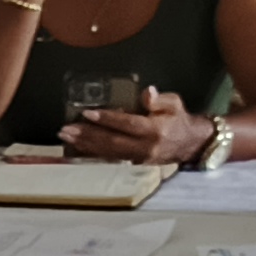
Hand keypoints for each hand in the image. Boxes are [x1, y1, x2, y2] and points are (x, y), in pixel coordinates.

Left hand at [61, 86, 215, 165]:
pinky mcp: (133, 164)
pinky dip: (92, 153)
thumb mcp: (174, 103)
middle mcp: (145, 147)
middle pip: (112, 142)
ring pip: (108, 152)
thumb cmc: (178, 119)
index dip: (107, 119)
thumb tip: (147, 92)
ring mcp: (138, 158)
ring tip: (66, 137)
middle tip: (66, 129)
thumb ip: (159, 99)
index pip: (127, 124)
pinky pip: (110, 159)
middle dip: (87, 135)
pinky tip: (76, 148)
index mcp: (155, 130)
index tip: (87, 113)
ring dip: (85, 145)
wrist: (190, 144)